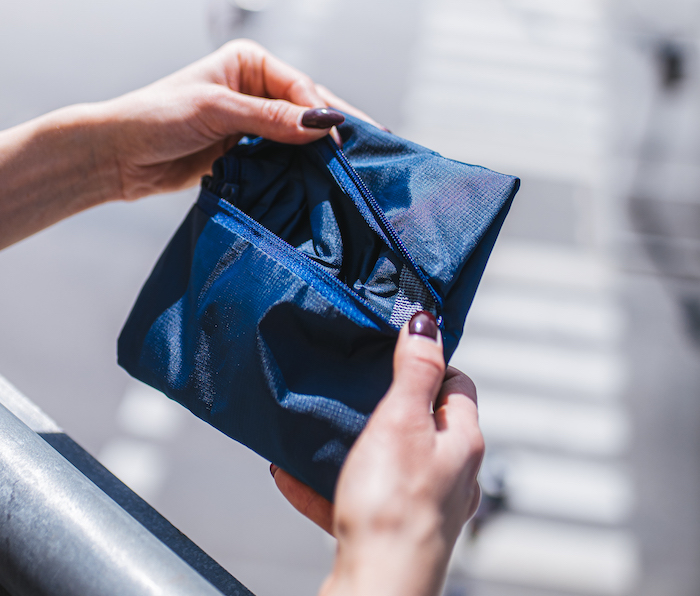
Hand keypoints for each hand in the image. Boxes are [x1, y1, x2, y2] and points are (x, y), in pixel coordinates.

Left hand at [98, 39, 345, 200]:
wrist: (120, 156)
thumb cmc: (156, 117)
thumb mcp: (217, 110)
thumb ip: (271, 117)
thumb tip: (323, 123)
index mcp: (250, 63)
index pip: (299, 86)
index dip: (321, 113)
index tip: (337, 140)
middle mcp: (255, 88)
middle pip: (306, 109)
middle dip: (332, 129)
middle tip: (366, 151)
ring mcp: (253, 121)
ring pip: (299, 135)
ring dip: (319, 151)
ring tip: (352, 169)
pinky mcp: (247, 150)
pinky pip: (283, 157)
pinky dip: (301, 167)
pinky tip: (321, 179)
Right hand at [272, 312, 483, 595]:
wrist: (377, 588)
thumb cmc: (394, 507)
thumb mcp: (402, 420)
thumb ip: (416, 370)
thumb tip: (428, 324)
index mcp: (461, 442)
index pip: (458, 384)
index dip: (430, 362)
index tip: (397, 352)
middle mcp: (451, 474)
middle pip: (423, 422)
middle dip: (387, 403)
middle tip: (355, 388)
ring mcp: (423, 504)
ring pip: (388, 459)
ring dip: (354, 445)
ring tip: (322, 431)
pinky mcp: (392, 530)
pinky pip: (359, 496)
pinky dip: (331, 484)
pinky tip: (293, 476)